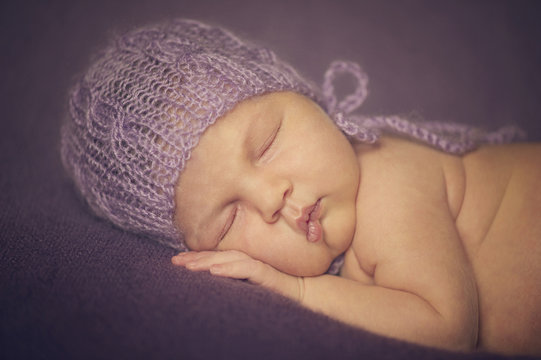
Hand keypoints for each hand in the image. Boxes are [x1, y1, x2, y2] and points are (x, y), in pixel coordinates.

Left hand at [171, 250, 303, 301]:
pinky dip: (230, 269)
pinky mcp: (267, 273)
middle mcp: (247, 261)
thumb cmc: (278, 291)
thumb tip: (212, 281)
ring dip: (207, 261)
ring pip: (229, 259)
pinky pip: (246, 269)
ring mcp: (257, 265)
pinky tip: (215, 271)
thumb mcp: (250, 287)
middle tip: (175, 261)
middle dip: (195, 258)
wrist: (305, 293)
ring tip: (189, 266)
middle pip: (218, 256)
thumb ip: (236, 281)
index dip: (197, 258)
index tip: (177, 261)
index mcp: (242, 264)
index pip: (216, 259)